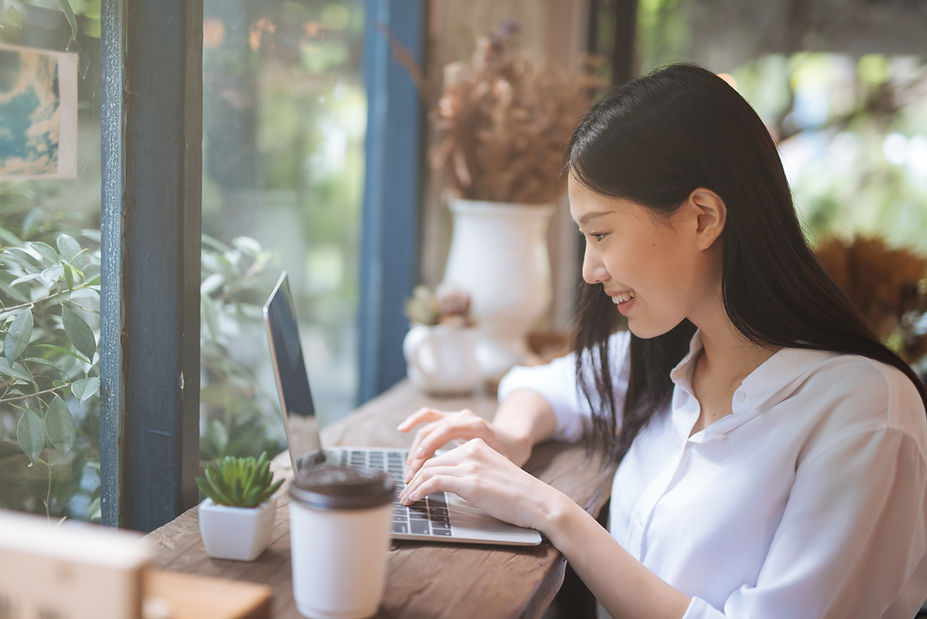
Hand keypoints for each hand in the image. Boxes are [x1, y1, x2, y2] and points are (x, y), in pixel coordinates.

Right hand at [397, 407, 531, 481]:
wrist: (512, 440)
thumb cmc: (508, 454)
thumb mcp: (502, 462)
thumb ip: (486, 466)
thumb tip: (466, 479)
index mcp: (477, 425)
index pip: (447, 431)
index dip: (431, 445)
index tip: (420, 463)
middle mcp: (463, 417)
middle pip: (433, 431)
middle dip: (418, 455)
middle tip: (410, 477)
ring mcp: (455, 416)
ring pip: (427, 427)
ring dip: (414, 449)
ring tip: (408, 470)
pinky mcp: (449, 419)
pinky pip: (428, 416)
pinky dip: (414, 421)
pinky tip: (402, 429)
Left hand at [398, 438, 554, 531]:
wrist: (538, 501)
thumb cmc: (519, 494)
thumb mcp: (491, 473)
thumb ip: (471, 472)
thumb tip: (449, 484)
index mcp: (476, 445)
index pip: (440, 455)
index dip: (422, 469)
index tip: (413, 482)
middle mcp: (471, 450)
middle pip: (430, 460)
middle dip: (413, 477)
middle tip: (404, 492)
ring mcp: (470, 465)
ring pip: (428, 470)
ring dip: (412, 486)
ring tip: (405, 498)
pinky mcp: (469, 482)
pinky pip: (433, 482)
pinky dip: (418, 490)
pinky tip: (413, 499)